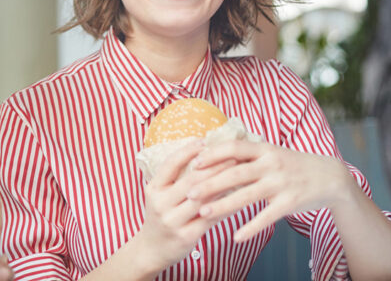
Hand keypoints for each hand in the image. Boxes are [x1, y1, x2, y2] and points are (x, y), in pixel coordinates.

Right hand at [133, 140, 234, 269]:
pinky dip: (225, 206)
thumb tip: (201, 153)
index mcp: (153, 189)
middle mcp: (160, 204)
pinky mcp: (186, 236)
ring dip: (223, 185)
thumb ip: (175, 178)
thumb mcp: (159, 195)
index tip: (205, 140)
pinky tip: (237, 198)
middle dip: (214, 166)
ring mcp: (172, 221)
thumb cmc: (161, 216)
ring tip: (238, 175)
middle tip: (233, 156)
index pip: (171, 164)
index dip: (189, 151)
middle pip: (191, 180)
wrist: (151, 250)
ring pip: (203, 199)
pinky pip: (210, 218)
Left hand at [187, 140, 353, 242]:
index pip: (234, 148)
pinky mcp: (290, 203)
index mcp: (264, 149)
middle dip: (210, 184)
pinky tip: (236, 236)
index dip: (213, 155)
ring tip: (203, 214)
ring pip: (247, 195)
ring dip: (223, 206)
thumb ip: (246, 155)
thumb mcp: (271, 152)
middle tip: (189, 193)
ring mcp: (281, 183)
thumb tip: (213, 153)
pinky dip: (251, 227)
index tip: (193, 163)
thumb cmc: (291, 165)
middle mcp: (271, 164)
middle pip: (235, 173)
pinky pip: (266, 217)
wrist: (329, 177)